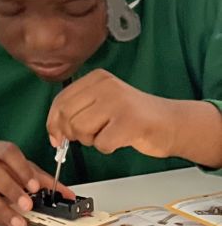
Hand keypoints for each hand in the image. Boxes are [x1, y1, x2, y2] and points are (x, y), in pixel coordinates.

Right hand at [0, 142, 75, 225]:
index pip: (8, 153)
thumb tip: (66, 194)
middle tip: (27, 204)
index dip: (21, 168)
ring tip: (18, 222)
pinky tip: (6, 223)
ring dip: (1, 208)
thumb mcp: (15, 167)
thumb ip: (40, 178)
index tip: (34, 185)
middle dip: (11, 188)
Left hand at [46, 69, 178, 156]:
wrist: (172, 123)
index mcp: (96, 78)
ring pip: (81, 130)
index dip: (53, 122)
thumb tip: (54, 134)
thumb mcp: (101, 104)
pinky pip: (101, 143)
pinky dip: (107, 147)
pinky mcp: (129, 122)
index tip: (56, 136)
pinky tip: (120, 139)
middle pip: (67, 116)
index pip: (60, 101)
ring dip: (91, 140)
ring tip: (108, 133)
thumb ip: (76, 112)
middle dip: (73, 133)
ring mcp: (118, 102)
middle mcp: (106, 86)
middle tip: (90, 136)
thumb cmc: (132, 117)